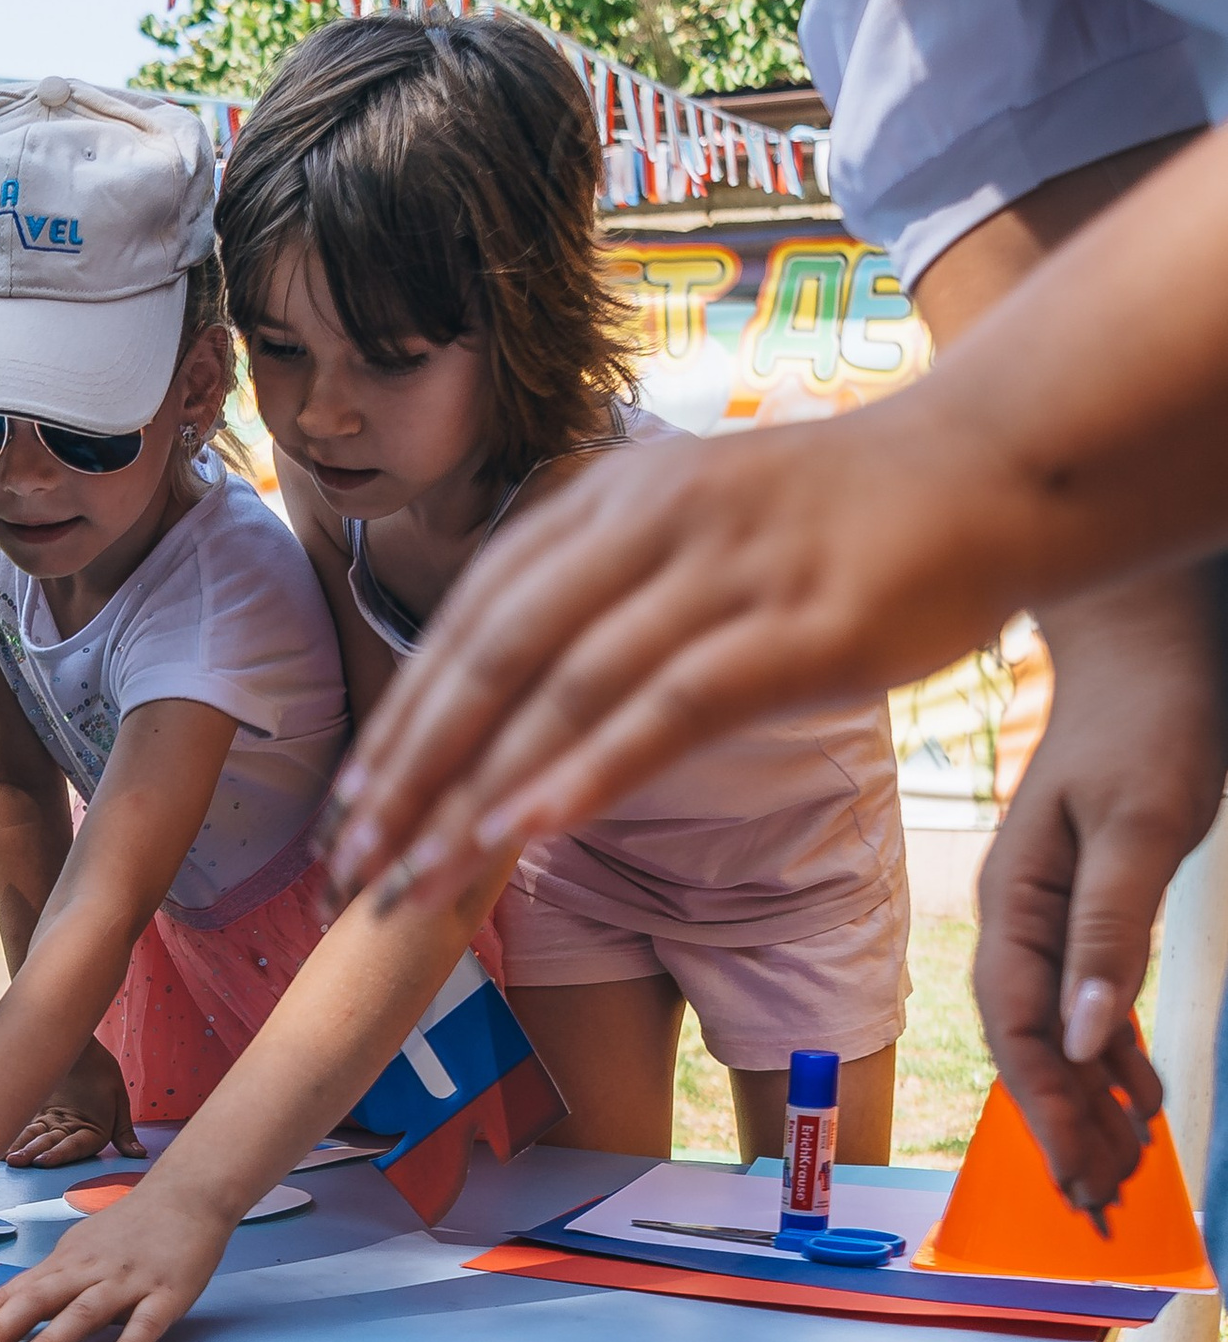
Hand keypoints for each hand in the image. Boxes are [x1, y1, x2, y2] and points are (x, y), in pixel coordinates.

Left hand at [0, 1187, 228, 1341]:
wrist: (188, 1193)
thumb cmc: (131, 1226)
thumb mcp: (81, 1248)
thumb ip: (53, 1281)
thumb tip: (13, 1313)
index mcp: (64, 1263)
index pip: (11, 1294)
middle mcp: (88, 1271)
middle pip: (36, 1300)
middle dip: (0, 1331)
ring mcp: (127, 1281)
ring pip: (83, 1311)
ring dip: (52, 1340)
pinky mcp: (167, 1292)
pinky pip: (147, 1322)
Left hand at [5, 1039, 142, 1168]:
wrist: (77, 1038)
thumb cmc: (99, 1064)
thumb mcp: (117, 1094)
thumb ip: (124, 1129)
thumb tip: (140, 1155)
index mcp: (95, 1131)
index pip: (76, 1147)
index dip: (61, 1155)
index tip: (43, 1161)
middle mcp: (72, 1130)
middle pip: (52, 1145)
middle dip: (34, 1153)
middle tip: (16, 1161)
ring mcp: (52, 1122)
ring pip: (36, 1138)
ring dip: (22, 1147)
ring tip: (7, 1158)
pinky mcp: (35, 1112)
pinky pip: (23, 1125)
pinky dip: (13, 1135)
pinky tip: (0, 1145)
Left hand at [319, 399, 1008, 915]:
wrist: (991, 464)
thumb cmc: (841, 512)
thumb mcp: (697, 518)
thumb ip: (610, 585)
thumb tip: (523, 684)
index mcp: (607, 499)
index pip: (473, 615)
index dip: (404, 714)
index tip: (349, 801)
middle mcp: (645, 526)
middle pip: (491, 657)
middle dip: (410, 768)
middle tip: (350, 859)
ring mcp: (720, 574)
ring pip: (561, 694)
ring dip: (474, 794)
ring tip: (415, 876)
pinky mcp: (795, 631)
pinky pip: (663, 710)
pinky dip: (582, 774)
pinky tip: (522, 833)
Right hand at [973, 580, 1227, 1214]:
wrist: (1149, 643)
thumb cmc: (1145, 720)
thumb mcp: (1139, 826)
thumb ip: (1108, 931)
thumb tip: (1085, 1035)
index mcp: (1016, 905)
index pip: (1021, 1029)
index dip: (1048, 1109)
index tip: (1078, 1175)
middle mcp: (1021, 921)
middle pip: (1032, 1047)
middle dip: (1065, 1129)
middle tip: (1101, 1206)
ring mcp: (1051, 916)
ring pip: (1063, 1033)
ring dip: (1093, 1103)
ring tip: (1124, 1170)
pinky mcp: (1086, 908)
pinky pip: (1092, 1001)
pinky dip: (1116, 1055)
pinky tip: (1142, 1093)